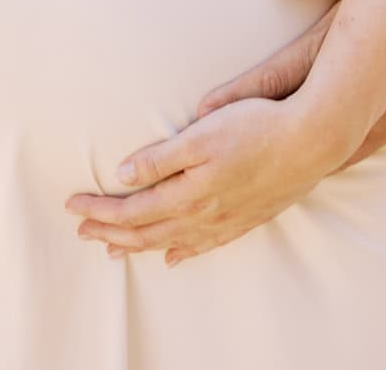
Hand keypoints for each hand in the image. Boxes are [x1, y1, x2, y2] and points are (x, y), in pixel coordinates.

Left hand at [66, 96, 345, 263]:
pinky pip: (204, 245)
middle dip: (109, 231)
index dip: (99, 210)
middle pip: (145, 232)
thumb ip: (160, 157)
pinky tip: (174, 257)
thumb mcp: (202, 134)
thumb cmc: (257, 128)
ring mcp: (226, 221)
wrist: (312, 141)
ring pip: (171, 242)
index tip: (72, 206)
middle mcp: (203, 215)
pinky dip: (181, 252)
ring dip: (138, 246)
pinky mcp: (246, 219)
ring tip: (114, 249)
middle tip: (81, 229)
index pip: (130, 211)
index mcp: (187, 194)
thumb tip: (123, 176)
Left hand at [199, 0, 385, 166]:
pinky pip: (326, 158)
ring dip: (267, 165)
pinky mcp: (373, 138)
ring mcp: (364, 129)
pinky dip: (297, 166)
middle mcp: (350, 109)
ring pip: (304, 156)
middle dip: (241, 146)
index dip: (237, 98)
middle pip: (284, 133)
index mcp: (342, 70)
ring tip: (224, 180)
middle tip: (198, 161)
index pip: (280, 86)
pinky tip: (276, 176)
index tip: (197, 112)